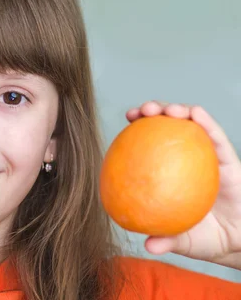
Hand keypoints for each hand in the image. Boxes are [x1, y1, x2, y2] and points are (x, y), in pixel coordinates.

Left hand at [126, 101, 240, 268]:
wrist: (237, 241)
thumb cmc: (204, 238)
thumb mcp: (182, 240)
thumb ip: (166, 240)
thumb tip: (148, 246)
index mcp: (166, 172)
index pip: (146, 144)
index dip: (135, 130)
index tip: (126, 120)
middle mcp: (184, 159)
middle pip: (165, 127)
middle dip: (152, 111)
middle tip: (141, 111)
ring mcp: (206, 156)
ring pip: (190, 125)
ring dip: (178, 110)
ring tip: (167, 110)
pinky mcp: (229, 159)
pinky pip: (217, 138)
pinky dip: (206, 123)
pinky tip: (196, 113)